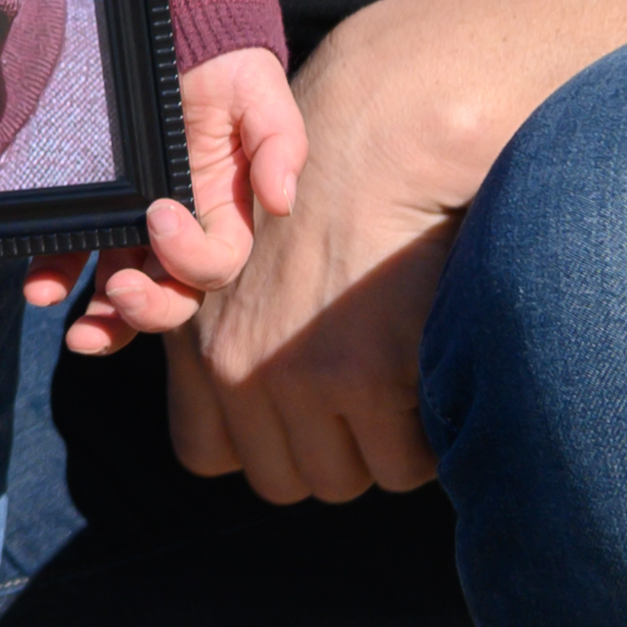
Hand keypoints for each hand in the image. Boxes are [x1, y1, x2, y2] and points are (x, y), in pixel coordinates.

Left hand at [51, 43, 304, 348]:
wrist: (183, 33)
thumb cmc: (230, 72)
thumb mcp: (262, 100)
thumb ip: (279, 146)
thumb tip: (282, 201)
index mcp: (223, 215)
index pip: (215, 265)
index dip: (191, 259)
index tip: (160, 214)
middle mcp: (178, 232)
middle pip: (169, 295)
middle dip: (147, 309)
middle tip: (121, 292)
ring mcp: (132, 225)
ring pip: (120, 291)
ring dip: (102, 320)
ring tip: (77, 334)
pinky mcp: (95, 208)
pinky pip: (73, 252)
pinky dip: (56, 276)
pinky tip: (40, 288)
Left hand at [159, 25, 471, 500]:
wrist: (380, 146)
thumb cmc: (325, 201)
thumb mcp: (241, 268)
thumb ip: (235, 338)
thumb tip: (261, 416)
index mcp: (196, 339)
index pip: (204, 455)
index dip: (260, 443)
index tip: (298, 415)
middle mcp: (233, 365)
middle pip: (285, 479)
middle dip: (328, 451)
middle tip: (364, 398)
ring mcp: (296, 376)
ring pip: (345, 480)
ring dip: (378, 450)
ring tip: (399, 385)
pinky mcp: (365, 376)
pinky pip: (403, 464)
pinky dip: (425, 442)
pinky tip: (429, 382)